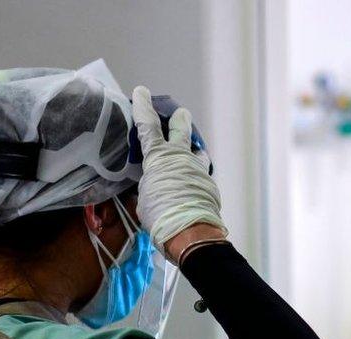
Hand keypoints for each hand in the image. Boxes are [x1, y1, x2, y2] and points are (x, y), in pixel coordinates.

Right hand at [131, 86, 227, 256]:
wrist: (191, 233)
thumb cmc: (160, 216)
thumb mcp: (144, 198)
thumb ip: (150, 183)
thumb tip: (156, 183)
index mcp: (159, 158)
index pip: (149, 126)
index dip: (143, 108)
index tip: (142, 92)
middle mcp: (181, 158)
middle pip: (181, 130)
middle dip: (179, 120)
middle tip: (181, 114)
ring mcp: (198, 170)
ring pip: (196, 153)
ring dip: (192, 152)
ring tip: (189, 154)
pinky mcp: (209, 185)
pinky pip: (200, 175)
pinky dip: (194, 177)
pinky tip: (190, 186)